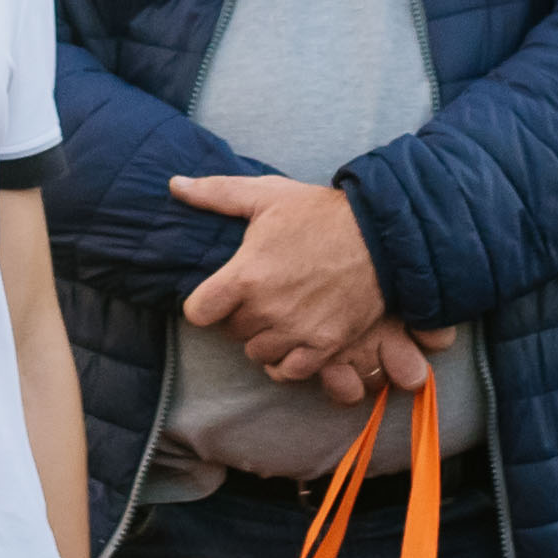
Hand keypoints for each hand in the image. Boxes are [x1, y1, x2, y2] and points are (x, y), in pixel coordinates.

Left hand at [171, 171, 395, 382]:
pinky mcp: (324, 345)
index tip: (217, 295)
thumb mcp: (267, 194)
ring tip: (277, 315)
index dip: (204, 305)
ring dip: (262, 338)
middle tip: (258, 296)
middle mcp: (267, 308)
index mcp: (246, 274)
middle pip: (230, 331)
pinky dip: (285, 362)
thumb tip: (175, 185)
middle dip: (238, 316)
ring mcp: (297, 330)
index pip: (198, 313)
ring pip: (257, 352)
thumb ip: (216, 193)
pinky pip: (289, 371)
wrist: (381, 234)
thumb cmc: (320, 213)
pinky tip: (291, 342)